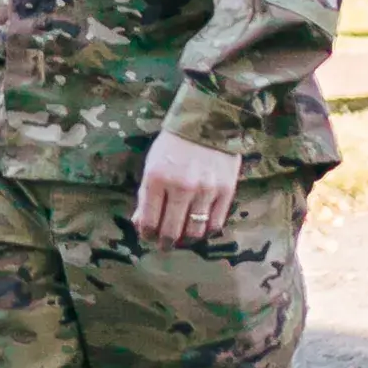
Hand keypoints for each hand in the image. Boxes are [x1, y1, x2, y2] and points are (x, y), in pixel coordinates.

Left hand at [135, 132, 238, 246]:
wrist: (208, 123)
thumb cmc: (173, 144)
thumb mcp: (152, 165)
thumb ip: (146, 194)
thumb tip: (140, 222)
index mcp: (156, 179)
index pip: (148, 220)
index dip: (146, 233)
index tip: (147, 237)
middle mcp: (180, 187)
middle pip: (171, 230)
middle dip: (165, 242)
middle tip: (164, 245)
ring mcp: (205, 191)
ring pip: (195, 230)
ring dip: (186, 239)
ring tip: (183, 239)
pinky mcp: (226, 191)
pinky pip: (216, 222)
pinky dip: (207, 230)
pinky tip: (201, 229)